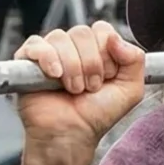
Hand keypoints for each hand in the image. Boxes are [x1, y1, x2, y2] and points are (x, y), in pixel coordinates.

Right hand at [15, 22, 145, 149]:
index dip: (106, 53)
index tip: (106, 77)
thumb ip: (135, 59)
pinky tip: (55, 76)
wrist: (71, 135)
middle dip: (90, 64)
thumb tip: (115, 37)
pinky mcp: (28, 61)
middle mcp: (73, 47)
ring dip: (72, 67)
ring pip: (60, 37)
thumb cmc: (96, 115)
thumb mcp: (130, 90)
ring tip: (73, 89)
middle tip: (90, 87)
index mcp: (96, 49)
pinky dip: (48, 58)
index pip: (102, 30)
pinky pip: (37, 44)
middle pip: (82, 32)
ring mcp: (50, 52)